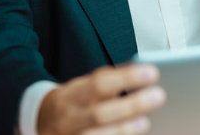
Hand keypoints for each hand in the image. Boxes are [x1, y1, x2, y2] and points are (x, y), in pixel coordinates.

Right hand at [37, 64, 164, 134]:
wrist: (40, 124)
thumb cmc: (74, 102)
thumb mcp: (84, 85)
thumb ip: (109, 79)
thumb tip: (142, 69)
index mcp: (71, 95)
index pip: (100, 84)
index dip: (127, 78)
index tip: (153, 72)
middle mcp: (69, 118)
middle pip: (100, 113)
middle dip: (131, 106)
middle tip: (160, 95)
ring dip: (123, 130)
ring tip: (146, 122)